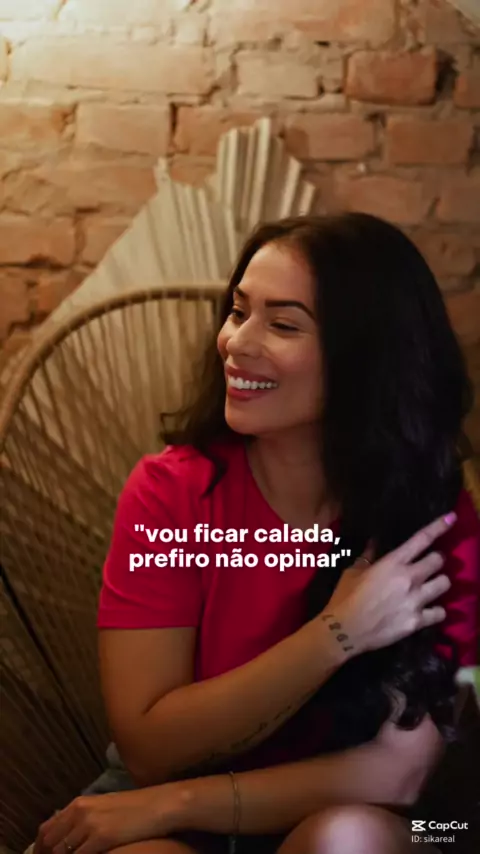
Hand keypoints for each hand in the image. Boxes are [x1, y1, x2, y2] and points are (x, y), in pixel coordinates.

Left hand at [33, 784, 184, 853]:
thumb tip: (69, 835)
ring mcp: (90, 824)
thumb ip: (84, 817)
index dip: (42, 849)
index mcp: (79, 803)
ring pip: (62, 852)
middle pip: (50, 842)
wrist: (159, 805)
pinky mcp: (101, 837)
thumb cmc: (135, 807)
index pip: (46, 829)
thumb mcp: (104, 807)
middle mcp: (80, 811)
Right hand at [322, 511, 455, 655]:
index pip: (421, 539)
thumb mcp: (353, 571)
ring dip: (439, 583)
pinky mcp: (417, 621)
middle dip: (436, 560)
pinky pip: (440, 612)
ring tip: (432, 586)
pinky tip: (430, 610)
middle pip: (438, 560)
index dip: (439, 526)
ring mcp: (415, 600)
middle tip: (429, 565)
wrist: (345, 629)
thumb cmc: (345, 597)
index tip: (451, 517)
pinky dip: (436, 610)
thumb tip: (374, 541)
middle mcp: (409, 578)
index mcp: (393, 563)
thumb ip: (368, 555)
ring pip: (444, 584)